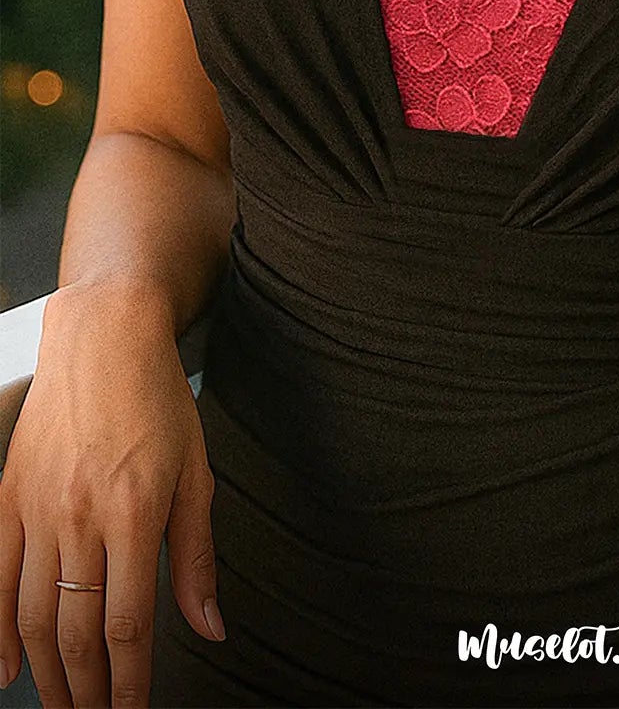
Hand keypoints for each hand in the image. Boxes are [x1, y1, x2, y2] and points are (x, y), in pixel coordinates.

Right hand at [0, 276, 225, 708]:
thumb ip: (197, 557)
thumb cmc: (158, 399)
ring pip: (31, 615)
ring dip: (46, 674)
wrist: (103, 335)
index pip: (128, 626)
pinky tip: (6, 670)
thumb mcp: (197, 472)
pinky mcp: (9, 496)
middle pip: (76, 632)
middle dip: (86, 693)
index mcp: (135, 512)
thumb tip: (210, 628)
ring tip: (62, 706)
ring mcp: (38, 508)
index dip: (129, 685)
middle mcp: (80, 516)